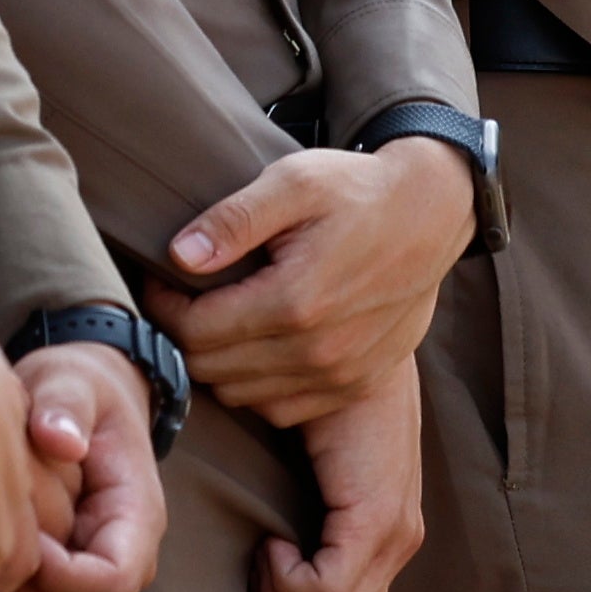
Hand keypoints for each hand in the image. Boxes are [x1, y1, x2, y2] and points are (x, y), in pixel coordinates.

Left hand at [0, 343, 168, 591]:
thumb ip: (67, 404)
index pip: (113, 584)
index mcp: (134, 519)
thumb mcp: (73, 380)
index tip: (18, 535)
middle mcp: (119, 563)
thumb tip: (58, 438)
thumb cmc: (77, 391)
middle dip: (17, 589)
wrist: (80, 401)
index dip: (59, 574)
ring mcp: (86, 587)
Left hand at [150, 142, 472, 420]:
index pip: (195, 331)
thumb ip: (233, 219)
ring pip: (240, 395)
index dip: (162, 306)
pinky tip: (255, 343)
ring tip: (215, 317)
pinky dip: (255, 385)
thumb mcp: (293, 182)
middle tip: (181, 297)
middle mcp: (318, 350)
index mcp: (295, 300)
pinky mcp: (356, 385)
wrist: (431, 213)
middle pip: (210, 369)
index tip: (159, 278)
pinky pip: (280, 409)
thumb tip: (179, 255)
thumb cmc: (356, 190)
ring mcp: (340, 374)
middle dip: (183, 335)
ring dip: (216, 362)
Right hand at [249, 361, 427, 591]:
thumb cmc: (315, 386)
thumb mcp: (306, 461)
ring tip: (261, 561)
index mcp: (382, 531)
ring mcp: (393, 532)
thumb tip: (266, 547)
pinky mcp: (377, 519)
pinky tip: (271, 549)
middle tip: (253, 589)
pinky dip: (288, 585)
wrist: (341, 337)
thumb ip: (301, 506)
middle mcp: (397, 539)